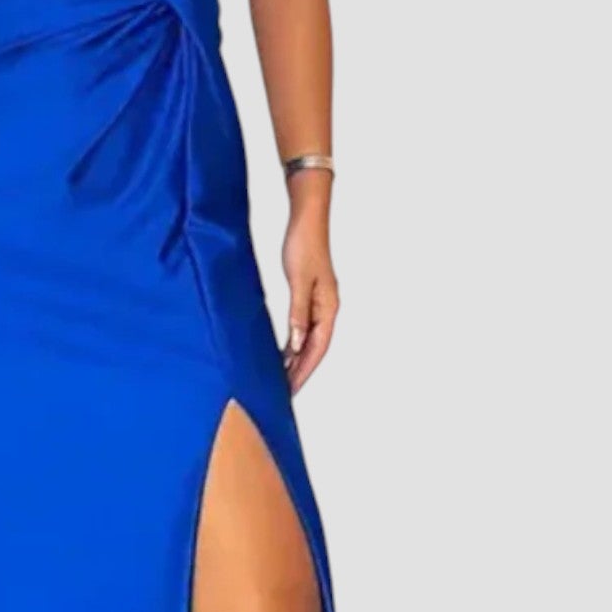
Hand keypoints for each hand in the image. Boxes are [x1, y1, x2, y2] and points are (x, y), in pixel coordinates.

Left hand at [282, 212, 339, 394]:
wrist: (307, 220)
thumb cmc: (305, 245)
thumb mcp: (299, 281)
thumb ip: (298, 313)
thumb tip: (298, 343)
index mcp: (329, 307)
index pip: (318, 348)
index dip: (305, 370)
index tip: (292, 388)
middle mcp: (327, 309)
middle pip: (315, 348)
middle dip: (300, 371)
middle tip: (285, 392)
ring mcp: (318, 304)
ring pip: (309, 340)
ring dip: (297, 359)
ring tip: (282, 378)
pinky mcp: (309, 297)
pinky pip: (303, 328)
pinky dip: (293, 343)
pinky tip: (284, 352)